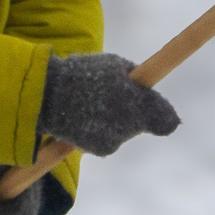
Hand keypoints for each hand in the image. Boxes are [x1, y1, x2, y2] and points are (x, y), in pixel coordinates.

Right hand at [37, 52, 179, 157]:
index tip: (151, 104)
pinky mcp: (98, 150)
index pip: (166, 120)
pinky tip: (81, 117)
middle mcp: (131, 128)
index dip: (161, 113)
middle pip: (139, 123)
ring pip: (120, 132)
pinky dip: (96, 131)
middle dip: (129, 111)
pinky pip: (104, 140)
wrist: (48, 98)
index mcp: (140, 104)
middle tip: (108, 95)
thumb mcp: (114, 64)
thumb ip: (135, 78)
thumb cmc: (83, 73)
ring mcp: (114, 142)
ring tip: (89, 104)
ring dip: (111, 122)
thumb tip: (143, 86)